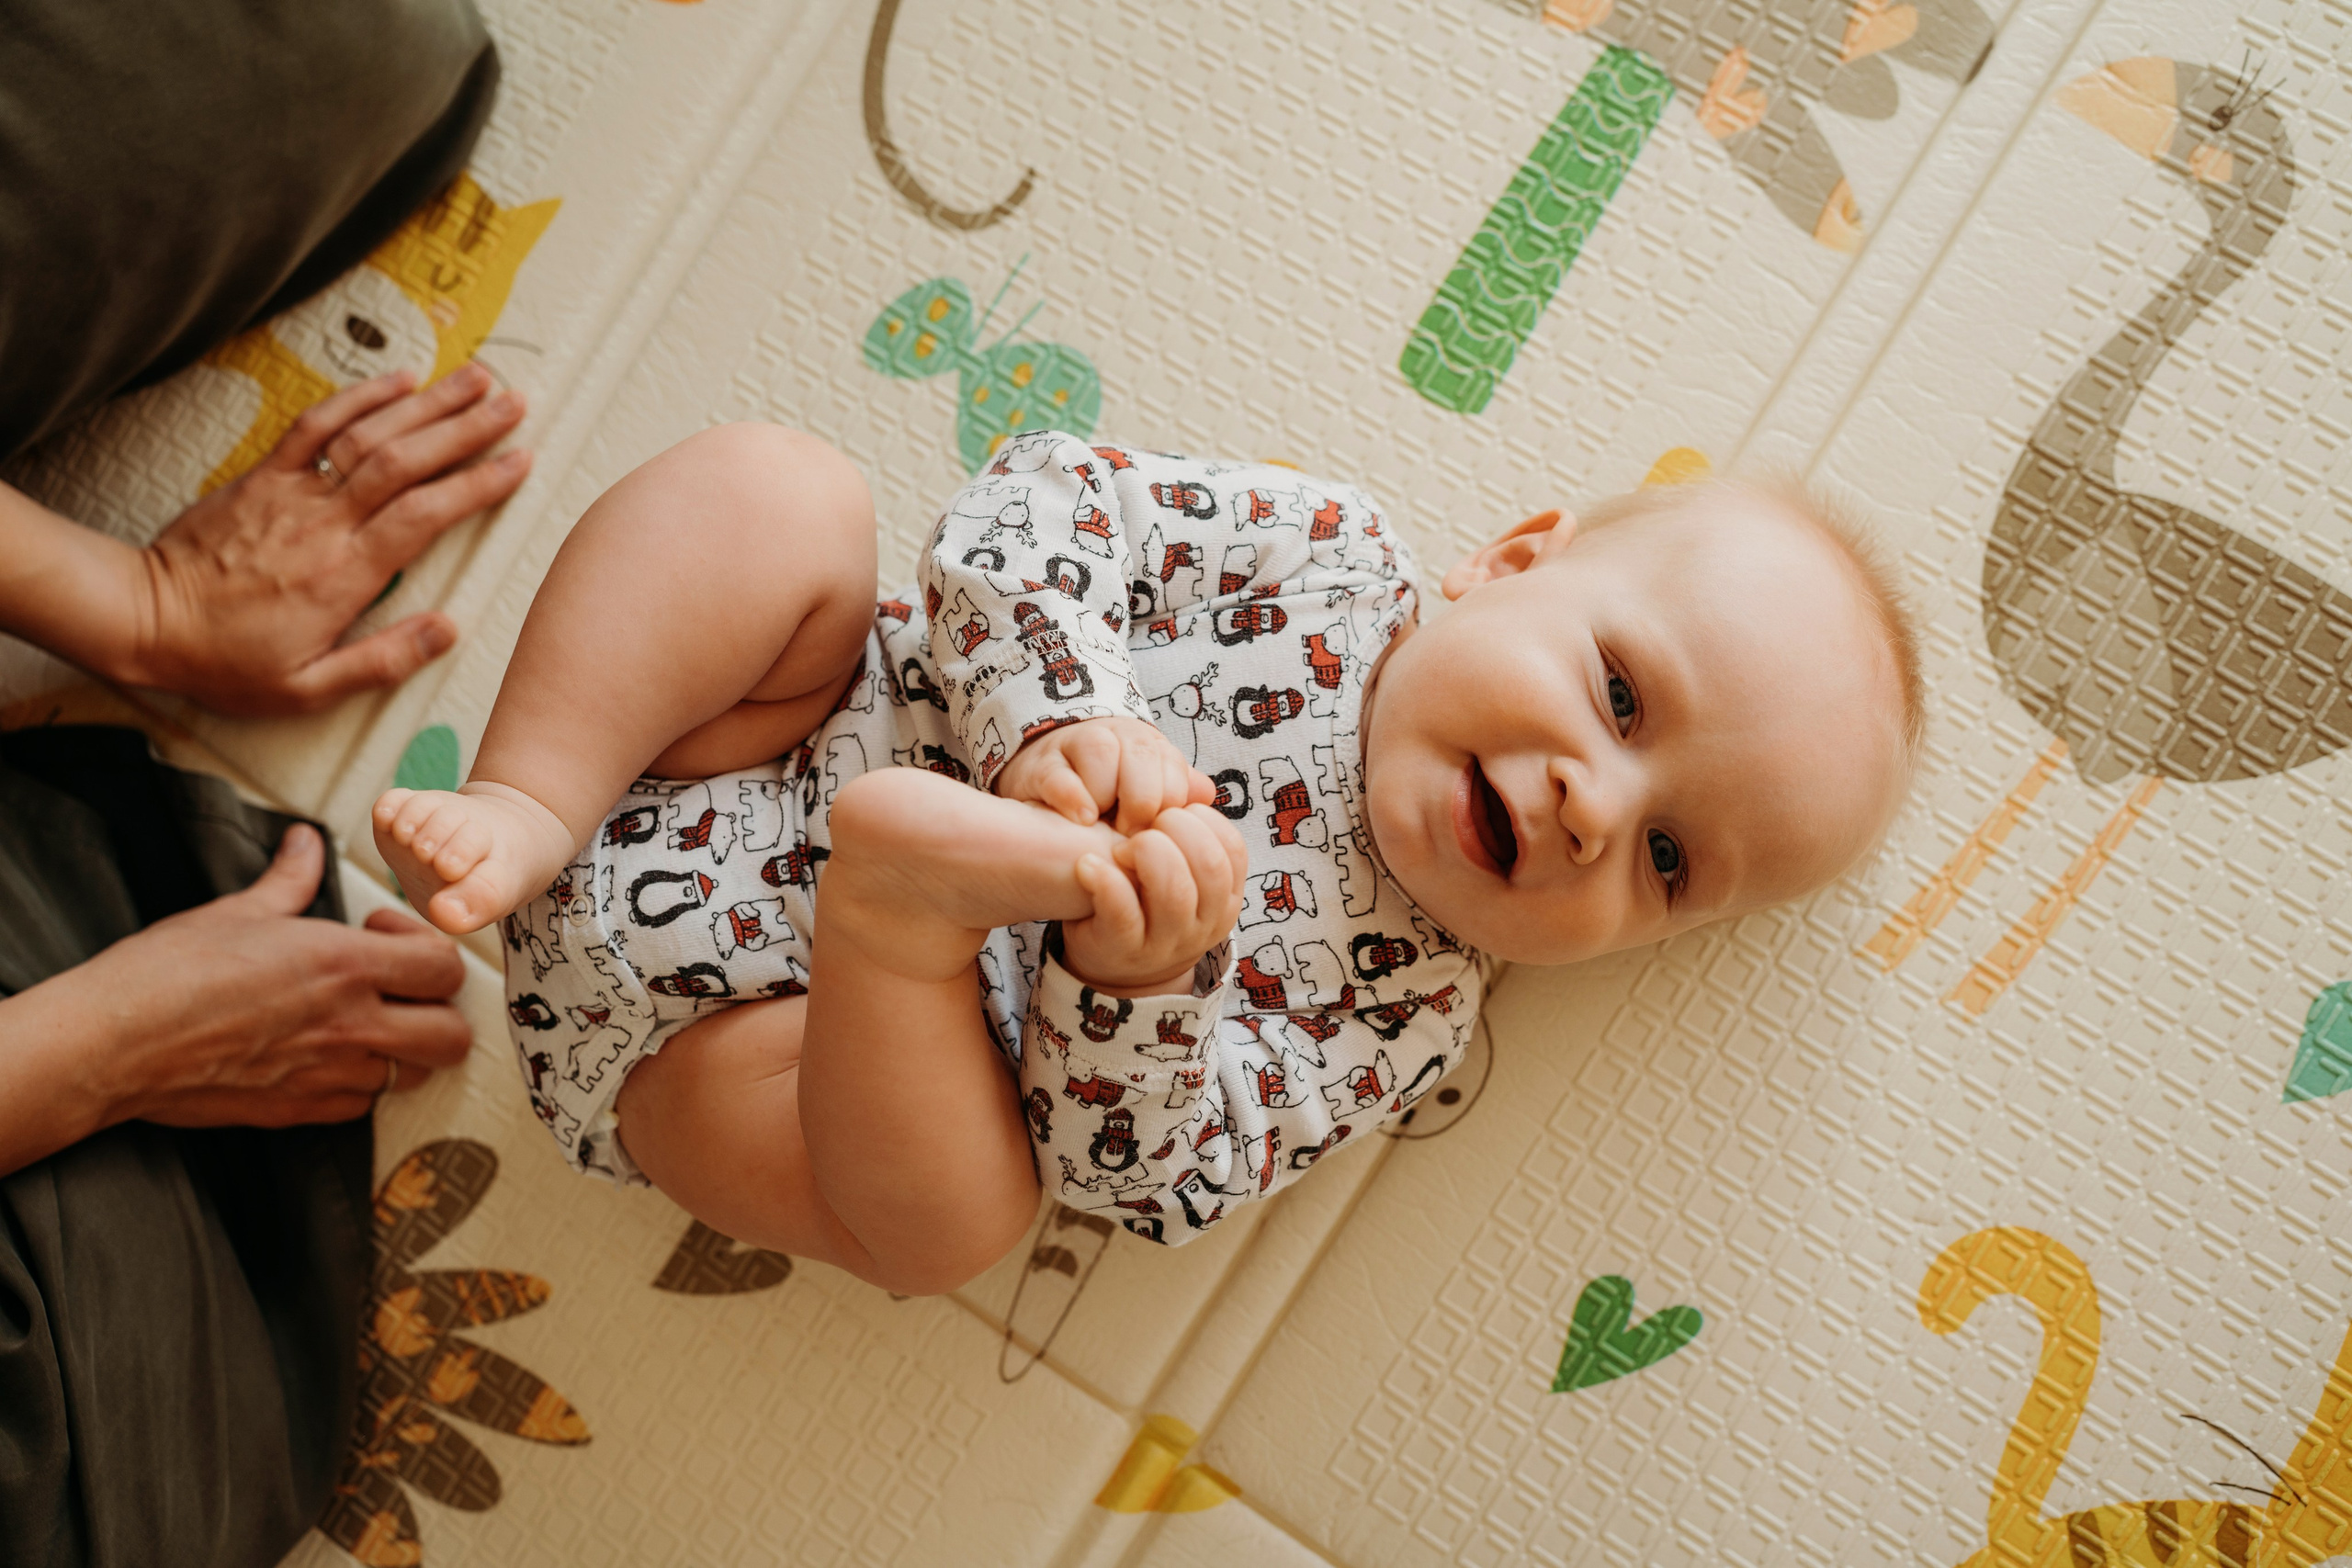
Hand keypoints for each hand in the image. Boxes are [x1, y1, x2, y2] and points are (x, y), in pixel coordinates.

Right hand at [46, 825, 468, 1136]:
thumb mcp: (236, 912)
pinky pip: (361, 1105)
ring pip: (411, 1074)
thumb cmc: (165, 974)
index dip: (426, 949)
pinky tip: (324, 1057)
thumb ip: (290, 879)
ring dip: (400, 1050)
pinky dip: (358, 1084)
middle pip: (451, 1035)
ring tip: (360, 1022)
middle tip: (395, 989)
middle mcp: (350, 1023)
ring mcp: (328, 1074)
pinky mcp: (299, 1111)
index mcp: (344, 965)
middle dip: (437, 1010)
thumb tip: (305, 841)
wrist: (110, 1044)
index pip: (444, 967)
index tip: (383, 938)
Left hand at [126, 364, 531, 713]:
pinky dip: (358, 397)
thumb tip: (449, 629)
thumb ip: (383, 661)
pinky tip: (397, 381)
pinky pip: (314, 424)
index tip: (520, 461)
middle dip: (466, 427)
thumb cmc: (226, 661)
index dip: (478, 483)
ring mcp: (292, 493)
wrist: (144, 620)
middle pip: (407, 461)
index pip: (427, 515)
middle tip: (515, 403)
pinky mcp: (263, 476)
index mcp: (345, 575)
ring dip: (427, 403)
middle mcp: (325, 524)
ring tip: (476, 379)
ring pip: (370, 434)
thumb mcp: (307, 688)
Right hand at [995, 715, 1213, 833]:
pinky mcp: (1041, 766)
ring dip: (1108, 793)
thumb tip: (1206, 794)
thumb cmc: (1107, 794)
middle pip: (1142, 755)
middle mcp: (1114, 739)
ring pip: (1101, 752)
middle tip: (1132, 834)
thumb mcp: (1146, 794)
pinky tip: (1082, 820)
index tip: (1159, 832)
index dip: (1170, 804)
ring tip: (1102, 824)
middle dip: (1143, 801)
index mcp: (1148, 747)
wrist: (1048, 776)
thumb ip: (1177, 793)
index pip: (1173, 768)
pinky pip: (1059, 774)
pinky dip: (1073, 798)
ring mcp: (1074, 747)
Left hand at [1063, 803, 1247, 994]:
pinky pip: (1122, 912)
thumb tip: (1197, 784)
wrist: (1117, 967)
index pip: (1232, 848)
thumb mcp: (1181, 873)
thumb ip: (1190, 833)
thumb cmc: (1148, 902)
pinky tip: (1088, 865)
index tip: (1171, 813)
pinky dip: (1105, 880)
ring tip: (1119, 846)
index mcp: (1224, 898)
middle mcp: (1203, 923)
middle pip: (1209, 866)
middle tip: (1143, 827)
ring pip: (1173, 891)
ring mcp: (1166, 941)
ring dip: (1145, 853)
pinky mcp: (1124, 949)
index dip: (1201, 819)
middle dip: (1175, 830)